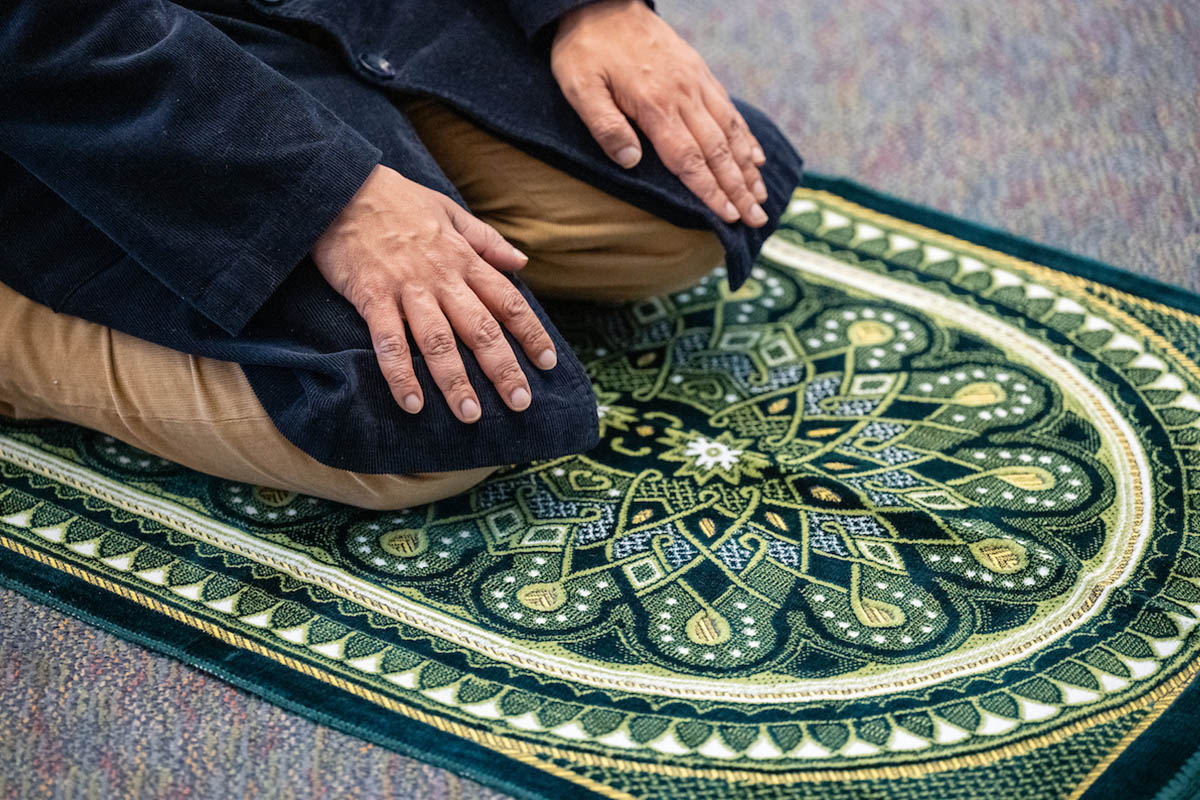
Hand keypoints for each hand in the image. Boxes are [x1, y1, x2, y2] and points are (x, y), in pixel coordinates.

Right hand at [311, 165, 558, 422]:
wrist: (340, 186)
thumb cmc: (396, 200)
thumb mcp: (449, 210)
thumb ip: (486, 240)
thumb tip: (522, 261)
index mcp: (464, 258)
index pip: (508, 301)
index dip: (531, 333)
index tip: (548, 362)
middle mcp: (441, 277)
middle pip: (481, 329)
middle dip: (503, 369)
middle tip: (520, 403)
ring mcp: (407, 288)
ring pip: (438, 341)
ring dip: (455, 381)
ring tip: (470, 415)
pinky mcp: (371, 296)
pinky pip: (389, 341)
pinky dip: (400, 373)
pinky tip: (411, 403)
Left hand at [550, 0, 768, 226]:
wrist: (601, 3)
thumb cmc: (585, 50)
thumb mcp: (580, 88)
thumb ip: (604, 125)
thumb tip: (630, 162)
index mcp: (654, 105)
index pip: (687, 159)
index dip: (708, 191)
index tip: (727, 217)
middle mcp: (683, 96)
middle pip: (717, 151)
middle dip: (738, 189)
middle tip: (756, 219)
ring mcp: (695, 83)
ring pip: (729, 132)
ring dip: (747, 167)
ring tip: (761, 196)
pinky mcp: (698, 72)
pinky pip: (728, 109)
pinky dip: (745, 136)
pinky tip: (755, 156)